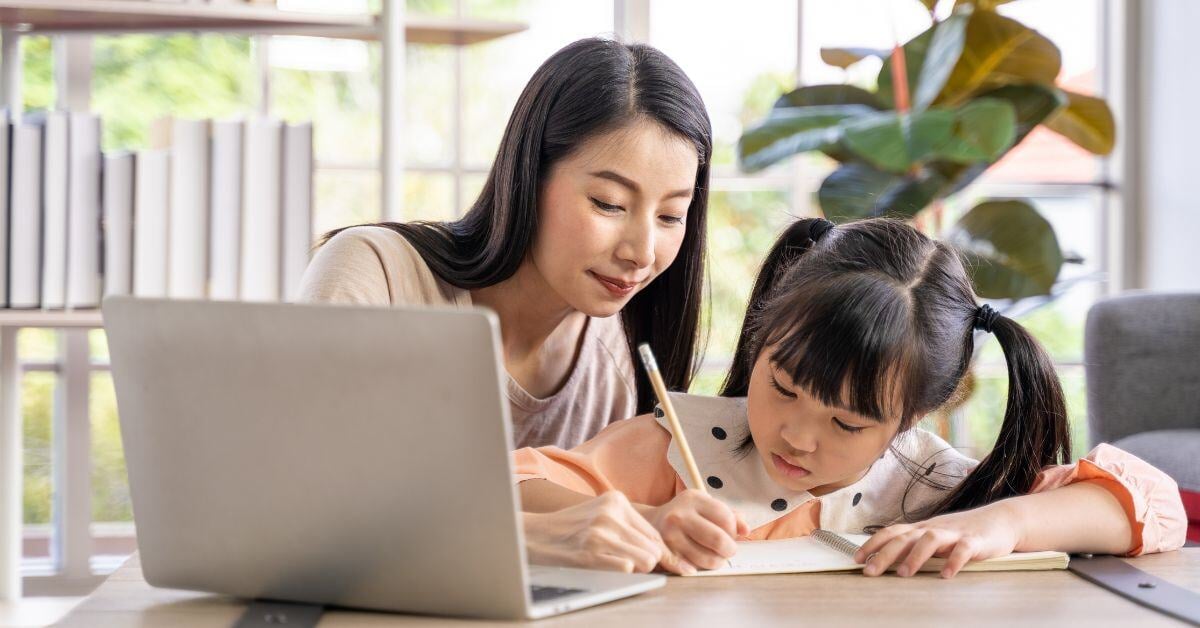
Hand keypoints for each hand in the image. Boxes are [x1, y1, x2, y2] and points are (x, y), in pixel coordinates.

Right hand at [522, 491, 667, 573]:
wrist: (535, 535)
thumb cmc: (571, 528)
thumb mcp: (601, 514)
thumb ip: (629, 528)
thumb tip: (664, 554)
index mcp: (616, 500)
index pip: (655, 533)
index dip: (659, 553)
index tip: (658, 564)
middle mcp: (610, 513)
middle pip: (654, 548)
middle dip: (648, 562)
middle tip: (631, 564)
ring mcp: (600, 533)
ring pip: (646, 560)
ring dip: (637, 569)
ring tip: (617, 565)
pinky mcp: (590, 554)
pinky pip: (627, 569)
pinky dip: (622, 573)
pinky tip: (605, 567)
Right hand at [643, 489, 749, 573]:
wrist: (651, 521)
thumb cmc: (686, 515)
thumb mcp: (706, 506)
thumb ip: (730, 515)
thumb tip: (746, 530)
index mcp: (693, 498)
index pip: (726, 517)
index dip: (734, 530)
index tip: (731, 534)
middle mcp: (680, 515)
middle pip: (719, 539)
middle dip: (730, 550)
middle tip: (728, 551)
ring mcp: (670, 534)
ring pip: (707, 558)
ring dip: (717, 562)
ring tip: (714, 557)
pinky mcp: (664, 552)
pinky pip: (690, 568)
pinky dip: (697, 569)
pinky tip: (697, 565)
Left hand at [853, 503, 1020, 577]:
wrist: (1001, 520)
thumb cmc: (963, 532)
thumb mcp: (936, 537)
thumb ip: (915, 545)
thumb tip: (887, 557)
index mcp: (922, 528)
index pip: (892, 532)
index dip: (872, 544)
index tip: (856, 559)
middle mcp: (934, 528)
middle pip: (905, 537)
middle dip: (884, 554)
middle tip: (870, 571)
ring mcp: (954, 533)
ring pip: (930, 540)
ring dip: (915, 556)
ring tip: (904, 574)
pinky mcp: (975, 541)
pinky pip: (962, 550)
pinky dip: (953, 562)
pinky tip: (946, 576)